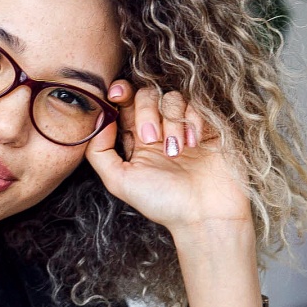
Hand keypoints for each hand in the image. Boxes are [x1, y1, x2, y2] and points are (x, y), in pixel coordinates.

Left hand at [85, 82, 252, 240]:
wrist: (204, 213)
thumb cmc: (161, 202)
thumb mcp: (119, 181)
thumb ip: (99, 152)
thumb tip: (99, 117)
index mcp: (134, 141)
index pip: (123, 105)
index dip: (119, 93)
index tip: (115, 94)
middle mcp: (158, 130)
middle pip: (146, 95)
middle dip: (145, 112)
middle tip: (150, 139)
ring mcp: (183, 126)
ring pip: (171, 98)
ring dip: (170, 123)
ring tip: (175, 152)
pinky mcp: (207, 125)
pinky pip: (196, 104)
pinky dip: (192, 121)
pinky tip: (194, 144)